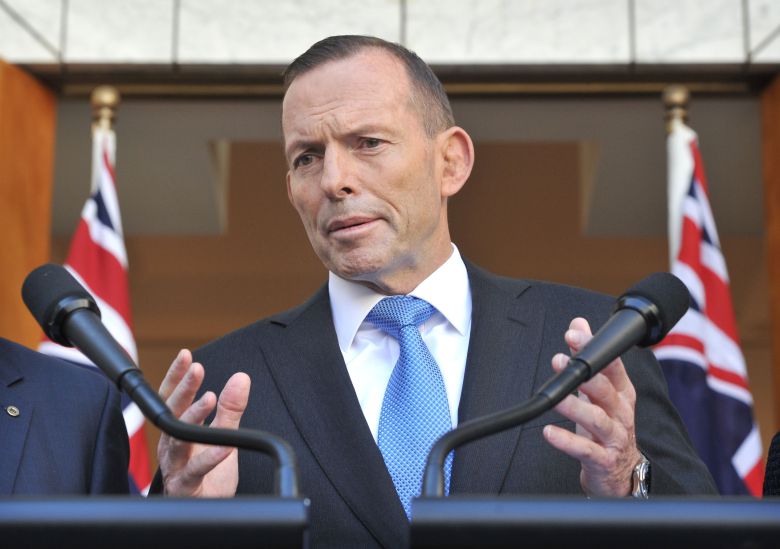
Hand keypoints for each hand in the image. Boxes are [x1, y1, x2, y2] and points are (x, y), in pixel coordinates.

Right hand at [157, 349, 249, 496]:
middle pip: (173, 413)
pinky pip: (196, 470)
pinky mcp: (186, 486)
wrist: (205, 511)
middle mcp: (172, 445)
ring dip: (194, 417)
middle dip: (184, 389)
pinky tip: (225, 446)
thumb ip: (230, 409)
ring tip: (210, 399)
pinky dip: (211, 457)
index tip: (186, 355)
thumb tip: (241, 377)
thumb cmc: (208, 475)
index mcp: (177, 431)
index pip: (173, 398)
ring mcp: (177, 466)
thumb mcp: (223, 435)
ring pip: (180, 439)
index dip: (177, 376)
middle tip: (197, 369)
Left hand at [542, 318, 641, 496]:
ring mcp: (614, 437)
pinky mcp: (603, 460)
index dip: (593, 349)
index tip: (574, 334)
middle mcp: (620, 412)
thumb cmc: (607, 426)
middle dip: (584, 374)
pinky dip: (567, 441)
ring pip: (597, 419)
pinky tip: (549, 432)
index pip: (612, 366)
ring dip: (574, 406)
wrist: (620, 473)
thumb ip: (589, 357)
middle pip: (606, 390)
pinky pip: (585, 449)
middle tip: (560, 360)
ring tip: (555, 397)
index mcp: (621, 393)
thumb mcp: (599, 390)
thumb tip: (579, 324)